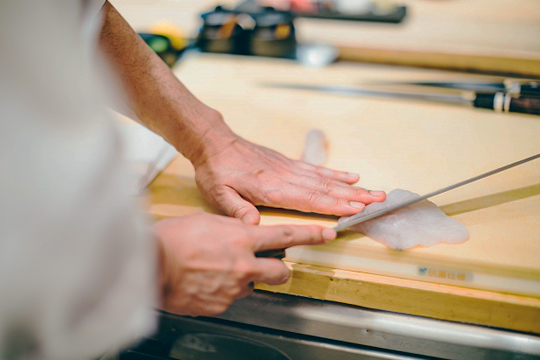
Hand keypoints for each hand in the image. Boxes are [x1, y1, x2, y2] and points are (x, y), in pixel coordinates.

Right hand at [154, 213, 334, 315]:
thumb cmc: (173, 239)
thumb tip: (244, 230)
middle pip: (280, 272)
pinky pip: (232, 297)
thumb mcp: (208, 221)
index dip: (310, 235)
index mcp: (242, 239)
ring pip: (254, 285)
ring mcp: (233, 288)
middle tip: (267, 264)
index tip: (326, 233)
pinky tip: (207, 281)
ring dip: (245, 279)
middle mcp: (244, 265)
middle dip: (279, 269)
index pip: (285, 236)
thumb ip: (233, 227)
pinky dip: (225, 290)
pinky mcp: (221, 305)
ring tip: (218, 270)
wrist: (149, 265)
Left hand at [194, 135, 385, 223]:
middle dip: (353, 196)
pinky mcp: (288, 163)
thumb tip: (253, 226)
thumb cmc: (217, 171)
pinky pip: (316, 169)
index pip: (309, 199)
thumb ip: (237, 210)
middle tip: (379, 200)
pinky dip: (335, 173)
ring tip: (373, 191)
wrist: (216, 142)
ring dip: (351, 186)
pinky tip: (350, 176)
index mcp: (272, 189)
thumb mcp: (219, 194)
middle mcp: (286, 177)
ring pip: (326, 179)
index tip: (356, 209)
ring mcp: (289, 168)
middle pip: (325, 189)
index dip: (334, 206)